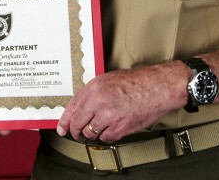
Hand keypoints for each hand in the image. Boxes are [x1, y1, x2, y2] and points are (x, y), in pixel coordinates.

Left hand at [57, 63, 184, 142]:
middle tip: (77, 134)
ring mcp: (109, 116)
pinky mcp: (121, 128)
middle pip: (78, 124)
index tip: (62, 128)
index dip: (64, 121)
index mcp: (94, 88)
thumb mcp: (107, 80)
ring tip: (97, 129)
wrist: (156, 87)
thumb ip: (92, 93)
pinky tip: (110, 129)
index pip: (72, 108)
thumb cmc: (135, 82)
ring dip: (91, 134)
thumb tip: (81, 107)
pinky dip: (106, 136)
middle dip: (75, 132)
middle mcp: (99, 102)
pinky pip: (105, 138)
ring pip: (90, 133)